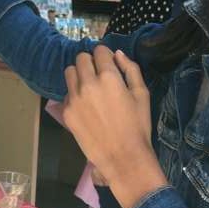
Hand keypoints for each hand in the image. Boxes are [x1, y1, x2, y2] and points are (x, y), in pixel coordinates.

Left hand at [63, 46, 166, 207]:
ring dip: (79, 74)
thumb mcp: (142, 94)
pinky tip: (86, 106)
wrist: (123, 157)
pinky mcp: (66, 112)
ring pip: (69, 72)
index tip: (109, 63)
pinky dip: (75, 94)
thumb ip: (130, 69)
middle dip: (91, 62)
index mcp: (109, 77)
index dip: (105, 54)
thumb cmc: (137, 125)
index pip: (99, 50)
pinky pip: (67, 93)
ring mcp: (74, 98)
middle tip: (99, 74)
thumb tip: (117, 54)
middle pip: (81, 58)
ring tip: (89, 87)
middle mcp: (87, 84)